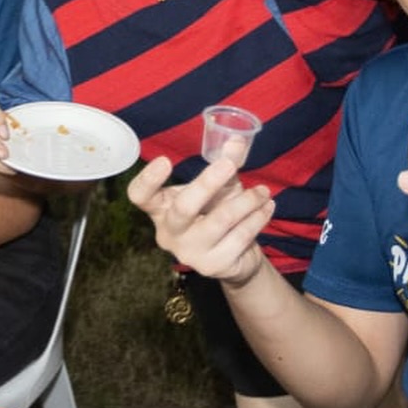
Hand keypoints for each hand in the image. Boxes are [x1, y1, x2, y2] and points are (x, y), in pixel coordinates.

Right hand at [127, 156, 273, 285]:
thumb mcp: (220, 186)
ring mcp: (190, 253)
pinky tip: (266, 207)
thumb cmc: (218, 213)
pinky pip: (239, 236)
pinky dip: (257, 218)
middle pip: (183, 208)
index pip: (140, 196)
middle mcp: (169, 233)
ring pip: (220, 221)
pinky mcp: (213, 266)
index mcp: (161, 209)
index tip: (165, 160)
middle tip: (229, 164)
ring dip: (247, 201)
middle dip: (207, 183)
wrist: (238, 256)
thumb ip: (226, 163)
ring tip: (263, 191)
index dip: (148, 180)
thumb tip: (237, 140)